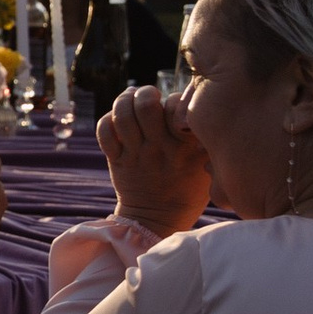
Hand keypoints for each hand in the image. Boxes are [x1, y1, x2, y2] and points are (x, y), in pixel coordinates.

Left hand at [97, 83, 209, 235]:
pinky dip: (107, 120)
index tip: (176, 109)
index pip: (178, 106)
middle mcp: (159, 147)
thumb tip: (195, 104)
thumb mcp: (207, 163)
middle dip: (145, 93)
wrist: (160, 220)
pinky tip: (117, 120)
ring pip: (122, 114)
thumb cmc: (189, 185)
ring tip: (130, 99)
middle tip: (148, 96)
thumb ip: (202, 136)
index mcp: (186, 146)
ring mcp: (136, 154)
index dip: (175, 100)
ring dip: (124, 101)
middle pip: (145, 105)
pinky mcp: (117, 160)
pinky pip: (104, 131)